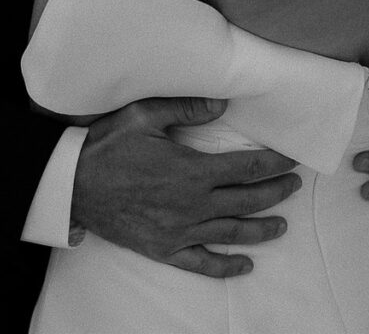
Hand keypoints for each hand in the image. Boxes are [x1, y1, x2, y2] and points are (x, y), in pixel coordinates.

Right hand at [72, 97, 299, 277]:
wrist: (73, 184)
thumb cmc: (109, 145)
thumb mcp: (145, 115)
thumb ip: (186, 107)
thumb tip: (223, 103)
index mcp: (192, 171)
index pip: (246, 168)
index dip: (274, 164)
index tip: (292, 159)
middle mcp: (192, 205)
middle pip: (247, 200)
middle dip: (276, 192)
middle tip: (295, 185)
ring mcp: (180, 231)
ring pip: (232, 232)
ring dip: (262, 229)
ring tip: (283, 225)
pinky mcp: (164, 249)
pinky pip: (202, 263)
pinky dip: (226, 266)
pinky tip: (244, 265)